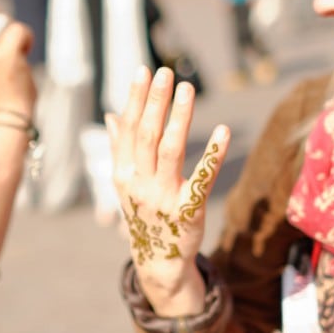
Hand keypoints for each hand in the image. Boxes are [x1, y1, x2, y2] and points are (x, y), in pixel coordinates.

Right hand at [107, 66, 230, 315]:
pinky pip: (202, 179)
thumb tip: (110, 115)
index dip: (136, 99)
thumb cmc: (144, 215)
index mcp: (123, 174)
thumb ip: (120, 149)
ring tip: (187, 90)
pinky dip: (213, 155)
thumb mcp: (126, 184)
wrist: (159, 262)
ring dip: (178, 118)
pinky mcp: (189, 211)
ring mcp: (163, 198)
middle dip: (155, 102)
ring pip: (169, 151)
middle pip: (146, 136)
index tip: (144, 71)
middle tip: (165, 72)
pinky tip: (223, 131)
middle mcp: (139, 184)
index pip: (128, 129)